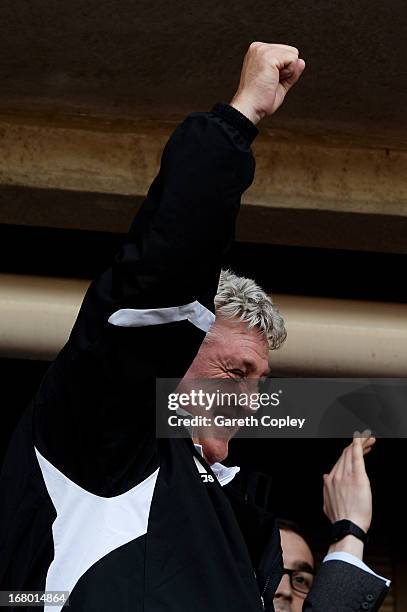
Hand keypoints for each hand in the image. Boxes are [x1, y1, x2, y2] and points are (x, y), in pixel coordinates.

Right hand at [230, 42, 305, 123]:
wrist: (250, 108)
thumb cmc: (260, 100)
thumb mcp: (279, 84)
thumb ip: (290, 72)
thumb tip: (302, 61)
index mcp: (258, 52)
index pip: (285, 54)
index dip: (284, 71)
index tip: (269, 82)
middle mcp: (259, 47)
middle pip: (292, 52)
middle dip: (287, 70)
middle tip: (270, 83)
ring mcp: (263, 49)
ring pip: (293, 55)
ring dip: (287, 73)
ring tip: (271, 81)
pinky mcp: (269, 55)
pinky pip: (293, 60)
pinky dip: (288, 74)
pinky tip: (273, 80)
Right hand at [323, 431, 375, 557]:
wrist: (348, 527)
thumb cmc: (341, 519)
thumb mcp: (328, 504)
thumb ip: (327, 489)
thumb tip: (325, 477)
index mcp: (330, 480)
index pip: (340, 461)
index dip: (349, 452)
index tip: (357, 449)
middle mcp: (336, 475)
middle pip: (346, 454)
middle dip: (356, 445)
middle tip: (366, 440)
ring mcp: (346, 476)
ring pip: (352, 453)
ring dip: (361, 443)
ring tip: (370, 439)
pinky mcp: (357, 478)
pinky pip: (356, 457)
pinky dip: (358, 445)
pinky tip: (362, 438)